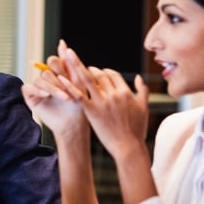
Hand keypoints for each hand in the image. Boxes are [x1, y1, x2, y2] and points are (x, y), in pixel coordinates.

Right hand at [22, 48, 89, 143]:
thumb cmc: (80, 104)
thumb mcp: (77, 80)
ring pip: (40, 78)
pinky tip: (48, 95)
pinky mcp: (31, 96)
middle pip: (46, 68)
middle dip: (58, 77)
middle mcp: (47, 78)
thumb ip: (69, 61)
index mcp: (59, 73)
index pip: (54, 61)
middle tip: (68, 87)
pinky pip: (29, 87)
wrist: (75, 123)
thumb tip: (62, 42)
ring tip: (65, 97)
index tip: (70, 77)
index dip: (62, 66)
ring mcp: (39, 87)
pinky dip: (39, 90)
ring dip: (53, 87)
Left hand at [55, 43, 149, 160]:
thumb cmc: (136, 130)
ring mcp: (103, 102)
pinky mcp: (92, 112)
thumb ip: (142, 91)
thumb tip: (139, 78)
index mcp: (126, 92)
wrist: (129, 147)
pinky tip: (60, 78)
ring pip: (88, 80)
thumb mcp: (143, 108)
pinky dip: (69, 86)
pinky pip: (79, 96)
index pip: (112, 75)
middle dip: (89, 70)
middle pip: (99, 76)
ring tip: (67, 56)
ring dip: (76, 66)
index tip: (98, 72)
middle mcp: (114, 94)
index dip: (104, 72)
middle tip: (81, 68)